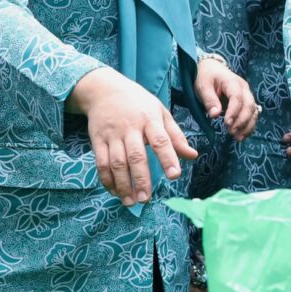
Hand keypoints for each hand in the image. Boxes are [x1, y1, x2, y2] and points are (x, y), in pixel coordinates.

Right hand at [69, 65, 196, 205]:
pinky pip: (101, 163)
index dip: (168, 158)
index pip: (161, 140)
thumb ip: (175, 136)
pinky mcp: (97, 139)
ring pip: (116, 163)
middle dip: (141, 179)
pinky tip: (115, 192)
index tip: (174, 176)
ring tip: (131, 202)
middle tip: (146, 199)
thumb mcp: (160, 112)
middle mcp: (130, 127)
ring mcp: (112, 134)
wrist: (104, 89)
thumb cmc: (138, 103)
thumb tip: (193, 156)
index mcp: (150, 119)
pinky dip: (107, 180)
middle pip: (136, 156)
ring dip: (123, 184)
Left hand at [195, 55, 258, 140]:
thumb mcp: (203, 86)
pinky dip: (248, 126)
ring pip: (253, 112)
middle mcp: (244, 89)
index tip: (226, 123)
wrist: (211, 69)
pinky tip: (241, 136)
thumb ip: (209, 100)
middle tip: (231, 132)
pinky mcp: (245, 104)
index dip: (234, 112)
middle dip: (242, 121)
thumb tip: (214, 115)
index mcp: (233, 82)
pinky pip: (252, 116)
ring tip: (238, 138)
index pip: (237, 98)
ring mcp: (247, 96)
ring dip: (247, 126)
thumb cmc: (206, 76)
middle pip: (249, 106)